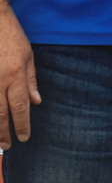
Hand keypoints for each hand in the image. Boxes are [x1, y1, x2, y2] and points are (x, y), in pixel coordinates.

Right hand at [0, 7, 37, 147]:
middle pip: (0, 113)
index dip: (22, 124)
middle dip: (4, 132)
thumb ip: (31, 80)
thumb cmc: (11, 37)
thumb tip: (36, 102)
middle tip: (8, 146)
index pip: (20, 106)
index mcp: (15, 74)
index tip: (24, 137)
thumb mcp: (28, 56)